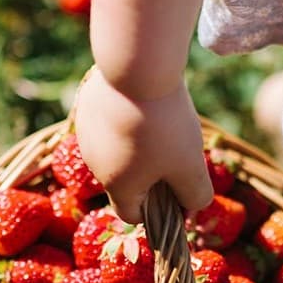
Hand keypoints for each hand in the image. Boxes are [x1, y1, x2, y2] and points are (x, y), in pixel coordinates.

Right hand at [73, 67, 212, 223]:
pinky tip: (146, 103)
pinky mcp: (87, 106)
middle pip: (126, 180)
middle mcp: (95, 164)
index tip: (179, 190)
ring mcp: (87, 134)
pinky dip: (128, 120)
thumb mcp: (191, 167)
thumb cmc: (165, 125)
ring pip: (118, 149)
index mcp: (117, 185)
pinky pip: (110, 123)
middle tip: (176, 151)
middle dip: (152, 174)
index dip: (158, 212)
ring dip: (140, 145)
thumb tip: (192, 207)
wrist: (137, 67)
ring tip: (162, 123)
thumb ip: (195, 195)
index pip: (131, 215)